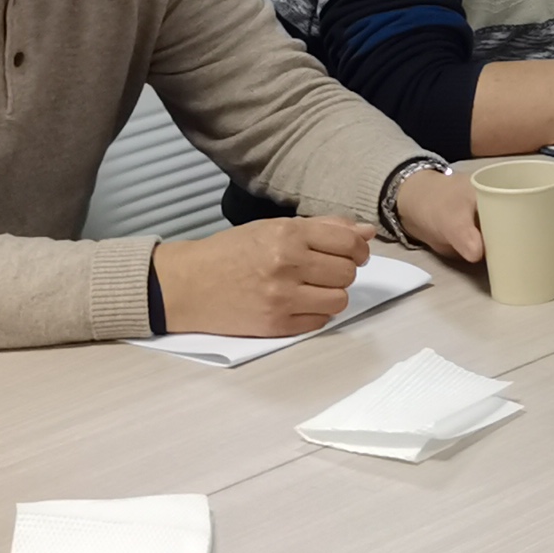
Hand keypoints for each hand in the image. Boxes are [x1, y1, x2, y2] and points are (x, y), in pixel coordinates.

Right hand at [152, 216, 368, 337]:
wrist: (188, 284)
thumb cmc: (231, 252)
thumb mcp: (273, 227)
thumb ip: (322, 227)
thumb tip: (366, 232)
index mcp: (287, 234)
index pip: (347, 242)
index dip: (358, 248)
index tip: (355, 252)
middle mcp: (287, 264)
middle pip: (347, 272)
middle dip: (344, 270)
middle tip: (326, 270)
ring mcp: (282, 298)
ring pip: (339, 299)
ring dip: (332, 294)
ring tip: (312, 288)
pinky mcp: (276, 325)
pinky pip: (320, 321)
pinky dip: (315, 313)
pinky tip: (298, 303)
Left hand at [396, 166, 553, 286]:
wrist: (419, 212)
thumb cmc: (438, 202)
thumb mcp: (449, 215)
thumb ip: (462, 232)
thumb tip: (479, 253)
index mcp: (518, 182)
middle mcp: (526, 199)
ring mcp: (520, 220)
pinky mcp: (512, 239)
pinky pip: (539, 247)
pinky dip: (552, 261)